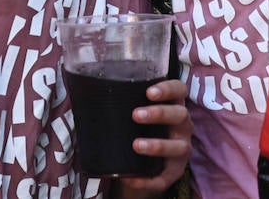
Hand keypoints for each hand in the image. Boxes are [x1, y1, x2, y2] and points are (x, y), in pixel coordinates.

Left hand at [119, 77, 191, 196]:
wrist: (144, 162)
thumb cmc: (139, 129)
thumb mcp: (136, 112)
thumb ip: (123, 102)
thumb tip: (85, 91)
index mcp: (174, 105)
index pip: (179, 90)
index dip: (168, 89)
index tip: (149, 92)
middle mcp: (182, 126)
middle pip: (180, 115)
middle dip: (159, 113)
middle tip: (135, 115)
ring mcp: (181, 149)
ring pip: (178, 147)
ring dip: (157, 145)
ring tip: (136, 145)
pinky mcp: (175, 172)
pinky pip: (164, 178)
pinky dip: (148, 180)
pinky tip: (130, 179)